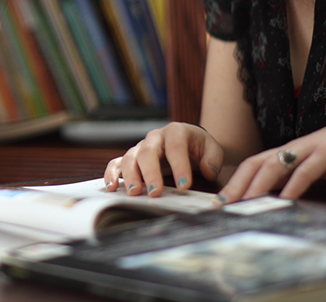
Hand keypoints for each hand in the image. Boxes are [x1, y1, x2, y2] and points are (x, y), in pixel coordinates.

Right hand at [104, 122, 222, 196]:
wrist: (188, 143)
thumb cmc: (198, 148)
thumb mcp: (212, 149)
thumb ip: (213, 159)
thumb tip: (207, 171)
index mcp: (176, 131)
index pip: (176, 147)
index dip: (179, 166)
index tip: (184, 185)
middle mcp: (155, 137)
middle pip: (148, 152)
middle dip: (151, 173)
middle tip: (155, 192)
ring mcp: (140, 147)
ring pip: (130, 158)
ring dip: (131, 176)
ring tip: (135, 193)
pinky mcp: (131, 158)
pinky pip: (117, 163)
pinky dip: (112, 174)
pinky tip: (112, 187)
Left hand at [217, 104, 325, 201]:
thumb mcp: (314, 166)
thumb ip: (295, 178)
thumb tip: (278, 198)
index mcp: (286, 152)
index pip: (252, 166)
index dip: (234, 182)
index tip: (220, 201)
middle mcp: (291, 149)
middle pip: (254, 164)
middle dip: (236, 185)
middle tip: (221, 205)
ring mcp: (308, 149)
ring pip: (274, 165)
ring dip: (258, 185)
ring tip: (245, 204)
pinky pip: (307, 169)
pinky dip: (295, 184)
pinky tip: (287, 199)